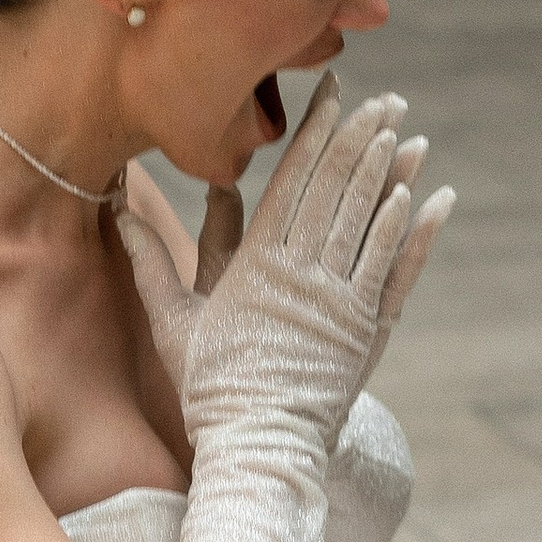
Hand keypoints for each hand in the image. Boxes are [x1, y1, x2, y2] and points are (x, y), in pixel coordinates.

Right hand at [121, 79, 450, 458]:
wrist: (257, 444)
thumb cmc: (208, 388)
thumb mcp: (172, 323)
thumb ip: (150, 263)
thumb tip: (117, 213)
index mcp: (256, 264)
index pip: (292, 182)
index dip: (315, 135)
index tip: (333, 96)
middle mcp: (301, 273)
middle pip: (336, 190)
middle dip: (360, 139)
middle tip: (383, 100)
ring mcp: (338, 300)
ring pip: (368, 221)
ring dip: (390, 173)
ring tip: (407, 132)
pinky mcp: (367, 329)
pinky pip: (393, 270)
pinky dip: (410, 232)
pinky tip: (425, 197)